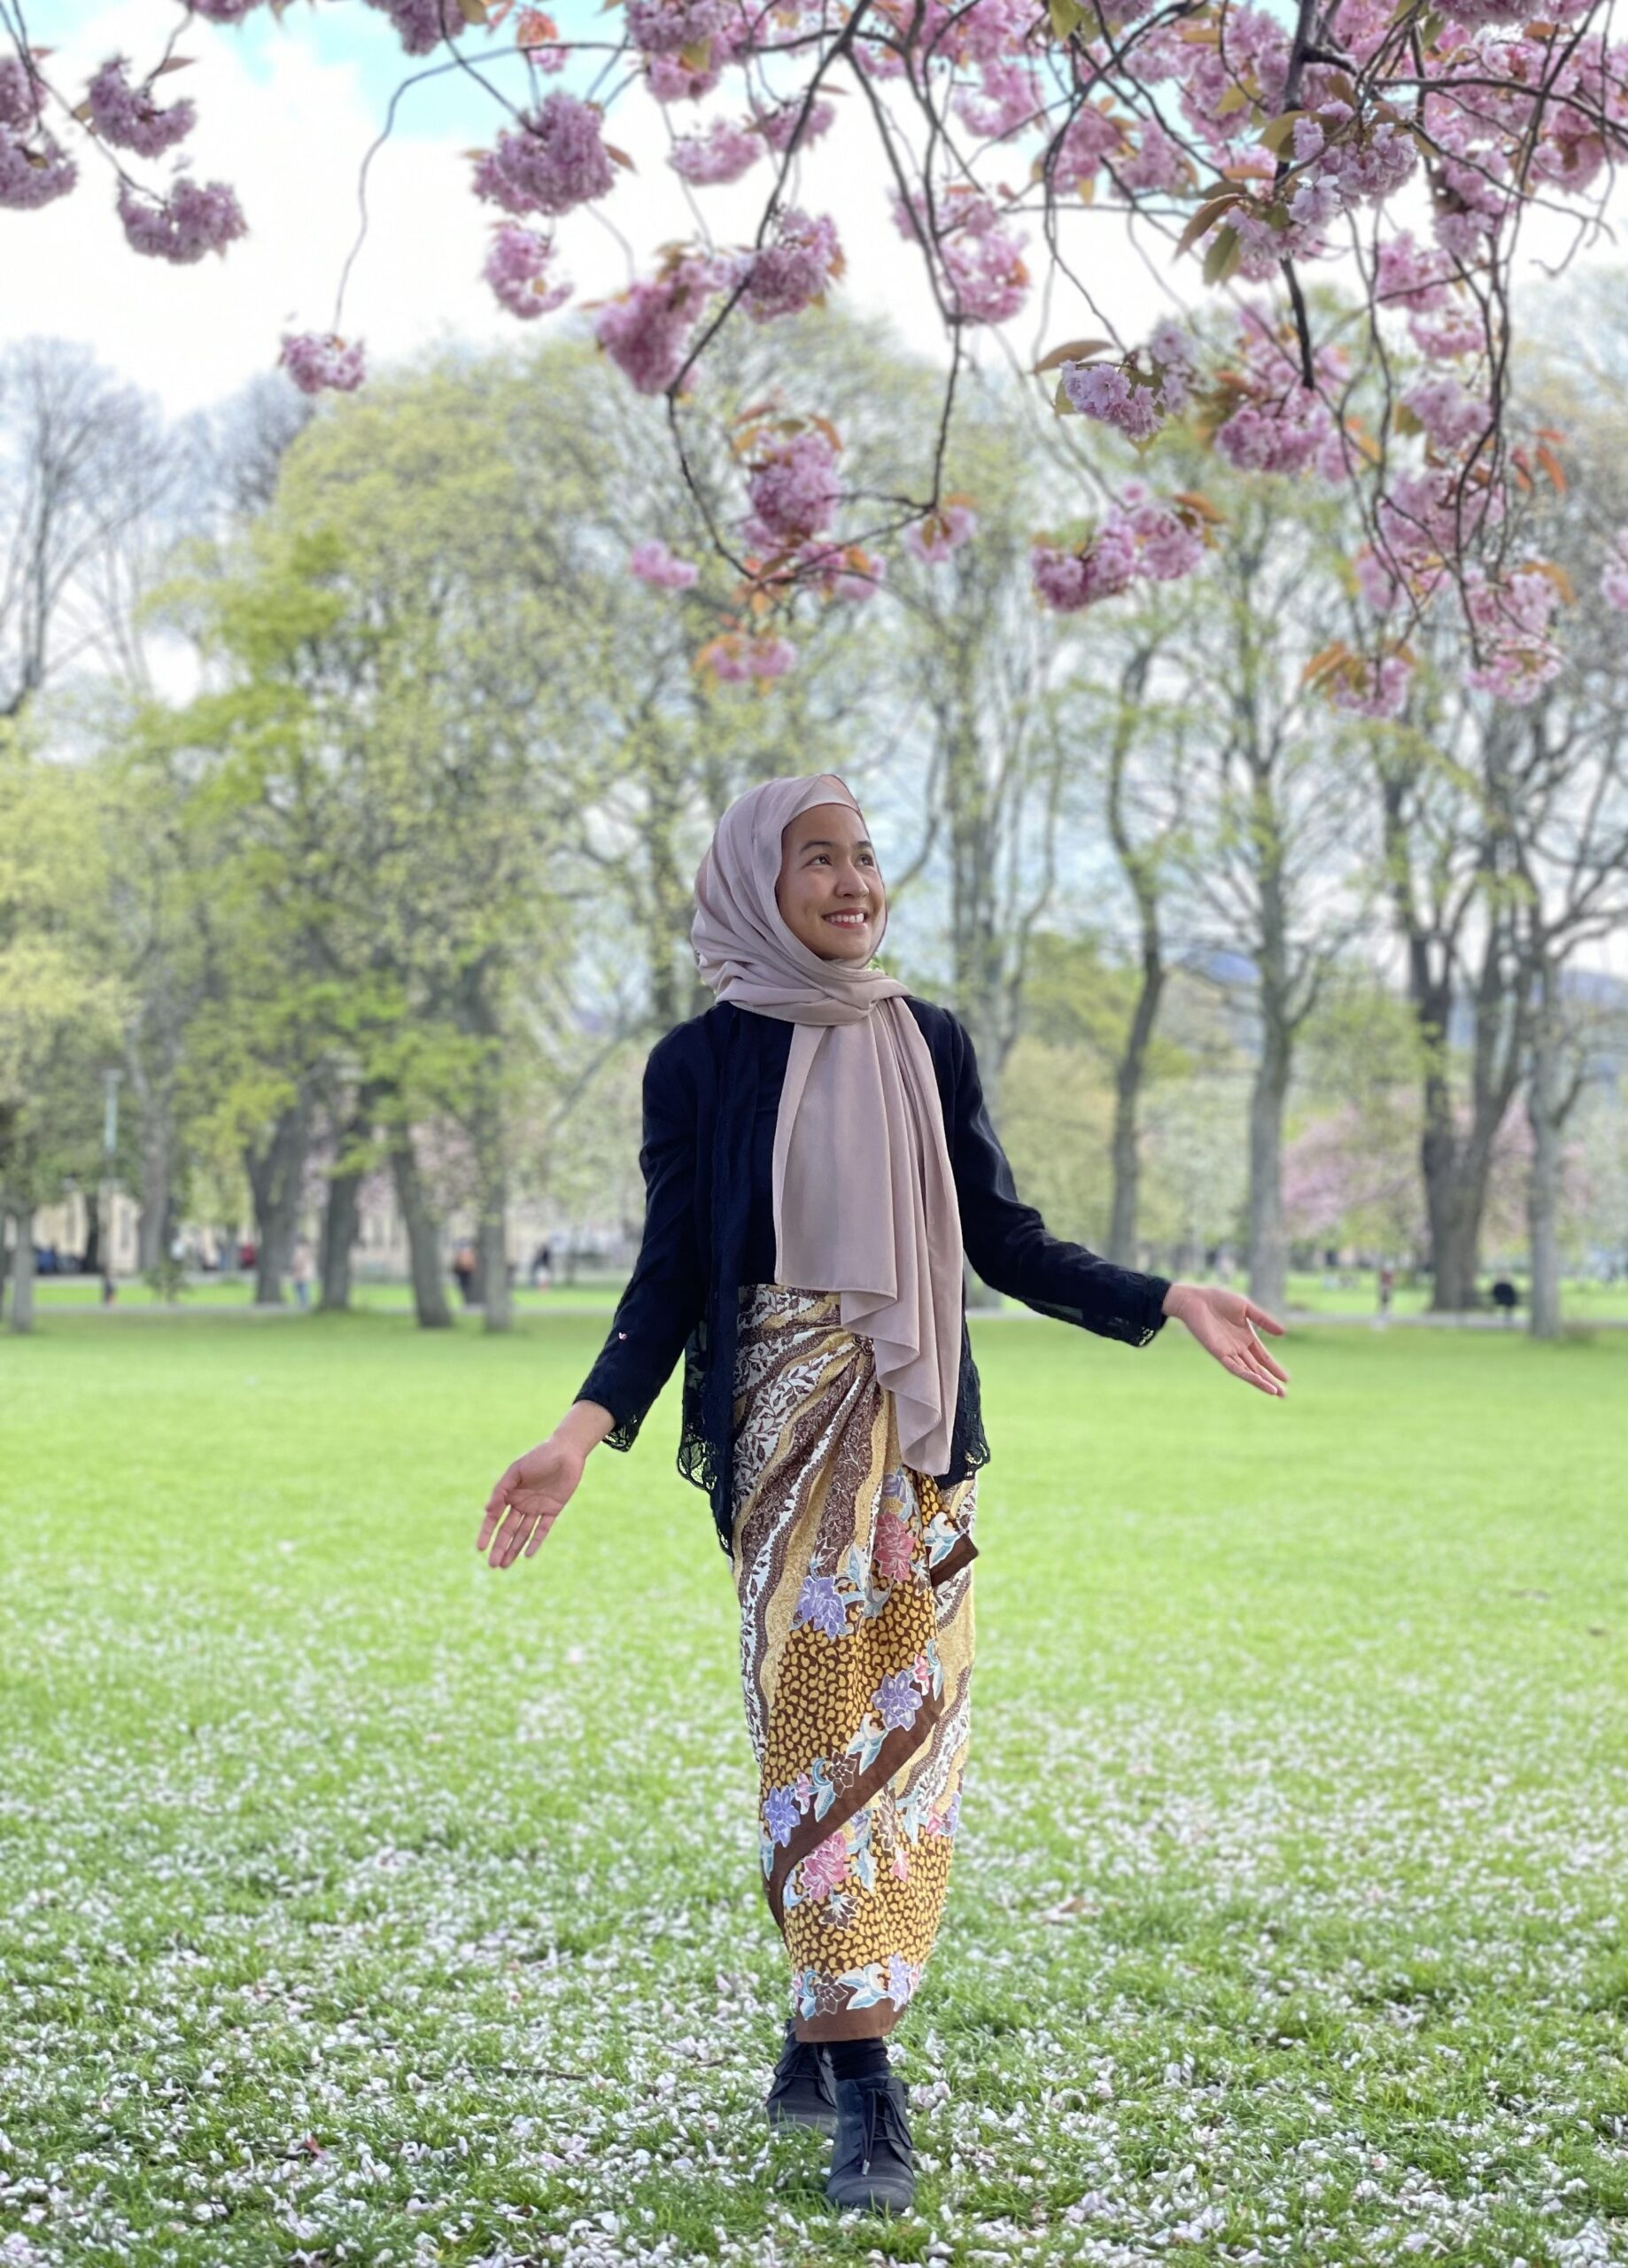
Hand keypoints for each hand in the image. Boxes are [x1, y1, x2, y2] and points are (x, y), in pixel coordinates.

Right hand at [477, 1435, 584, 1567]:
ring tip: (505, 1565)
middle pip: (508, 1530)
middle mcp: (521, 1503)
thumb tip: (487, 1511)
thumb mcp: (515, 1471)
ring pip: (523, 1533)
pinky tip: (527, 1555)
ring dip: (514, 1549)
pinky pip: (542, 1529)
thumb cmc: (538, 1457)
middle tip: (493, 1565)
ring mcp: (536, 1508)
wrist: (566, 1451)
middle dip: (500, 1547)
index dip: (487, 1533)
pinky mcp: (553, 1510)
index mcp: (509, 1494)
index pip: (494, 1518)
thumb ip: (501, 1490)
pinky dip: (535, 1542)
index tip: (480, 1548)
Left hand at [1162, 1282, 1288, 1397]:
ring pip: (1247, 1371)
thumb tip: (1283, 1333)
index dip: (1274, 1368)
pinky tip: (1258, 1381)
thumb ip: (1264, 1320)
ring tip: (1275, 1392)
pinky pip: (1234, 1367)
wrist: (1196, 1299)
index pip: (1263, 1357)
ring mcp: (1229, 1352)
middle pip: (1257, 1368)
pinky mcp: (1218, 1353)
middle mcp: (1238, 1348)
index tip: (1287, 1379)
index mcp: (1246, 1337)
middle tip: (1284, 1395)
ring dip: (1261, 1382)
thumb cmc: (1219, 1299)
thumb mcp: (1247, 1308)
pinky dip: (1247, 1375)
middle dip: (1270, 1381)